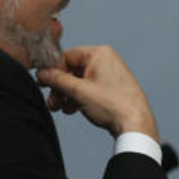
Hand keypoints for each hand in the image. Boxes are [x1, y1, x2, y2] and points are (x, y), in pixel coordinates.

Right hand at [36, 46, 157, 139]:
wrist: (135, 124)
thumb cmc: (113, 104)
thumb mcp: (78, 91)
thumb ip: (57, 80)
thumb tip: (42, 73)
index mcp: (99, 54)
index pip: (67, 56)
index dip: (54, 71)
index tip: (45, 84)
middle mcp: (106, 60)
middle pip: (73, 70)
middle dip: (60, 88)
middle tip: (53, 102)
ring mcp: (110, 74)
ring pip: (80, 81)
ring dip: (68, 95)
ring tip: (62, 108)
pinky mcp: (112, 88)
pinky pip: (89, 89)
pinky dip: (79, 98)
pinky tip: (74, 110)